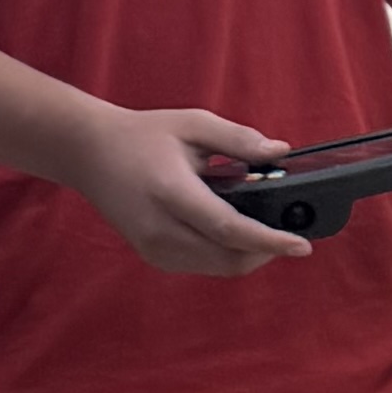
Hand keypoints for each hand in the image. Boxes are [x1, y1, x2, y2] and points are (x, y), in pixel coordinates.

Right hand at [67, 102, 309, 276]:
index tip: (303, 244)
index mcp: (171, 192)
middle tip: (292, 234)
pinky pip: (203, 266)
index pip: (228, 229)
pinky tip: (237, 234)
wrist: (88, 153)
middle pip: (228, 258)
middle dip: (268, 251)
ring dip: (250, 255)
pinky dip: (227, 255)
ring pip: (218, 268)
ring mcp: (154, 248)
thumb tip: (280, 151)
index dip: (270, 241)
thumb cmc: (142, 136)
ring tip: (268, 230)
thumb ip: (238, 139)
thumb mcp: (192, 124)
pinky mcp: (153, 256)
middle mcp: (160, 229)